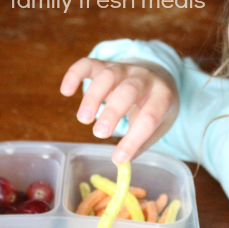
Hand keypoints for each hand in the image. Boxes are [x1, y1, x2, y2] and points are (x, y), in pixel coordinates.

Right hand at [60, 57, 178, 163]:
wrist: (158, 76)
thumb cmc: (156, 107)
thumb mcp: (158, 125)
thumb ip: (141, 143)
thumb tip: (120, 163)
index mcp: (162, 96)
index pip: (149, 117)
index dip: (133, 138)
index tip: (118, 158)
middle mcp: (145, 78)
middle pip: (128, 90)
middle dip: (113, 112)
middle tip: (99, 134)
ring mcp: (124, 69)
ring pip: (108, 75)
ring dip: (93, 97)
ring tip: (84, 119)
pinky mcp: (106, 64)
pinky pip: (89, 64)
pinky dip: (75, 74)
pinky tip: (66, 92)